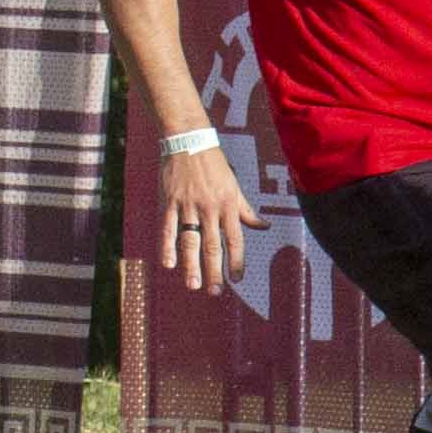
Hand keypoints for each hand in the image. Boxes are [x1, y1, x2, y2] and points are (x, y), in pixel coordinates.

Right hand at [157, 141, 264, 296]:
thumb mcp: (234, 186)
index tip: (237, 279)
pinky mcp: (170, 201)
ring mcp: (188, 205)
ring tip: (192, 285)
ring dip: (191, 265)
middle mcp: (209, 208)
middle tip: (214, 292)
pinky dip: (167, 246)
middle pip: (212, 245)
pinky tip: (168, 263)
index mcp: (228, 205)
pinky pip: (168, 227)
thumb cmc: (214, 164)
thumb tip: (264, 226)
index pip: (235, 239)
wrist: (189, 140)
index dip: (236, 261)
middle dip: (213, 270)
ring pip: (190, 240)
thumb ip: (246, 210)